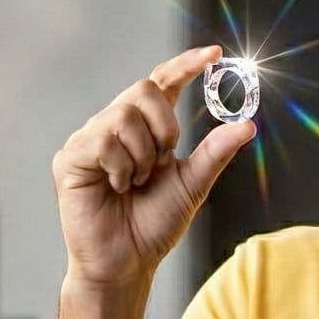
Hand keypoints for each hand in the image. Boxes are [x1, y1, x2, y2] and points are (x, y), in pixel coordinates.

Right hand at [52, 44, 255, 287]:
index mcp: (145, 129)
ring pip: (125, 115)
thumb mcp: (193, 184)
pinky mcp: (71, 157)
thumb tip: (247, 124)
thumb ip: (215, 152)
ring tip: (136, 183)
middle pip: (145, 90)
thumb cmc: (154, 226)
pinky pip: (103, 140)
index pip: (163, 82)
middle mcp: (115, 126)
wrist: (127, 263)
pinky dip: (121, 166)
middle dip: (165, 127)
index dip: (186, 65)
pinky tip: (116, 187)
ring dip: (143, 155)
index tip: (214, 55)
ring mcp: (90, 139)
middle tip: (164, 162)